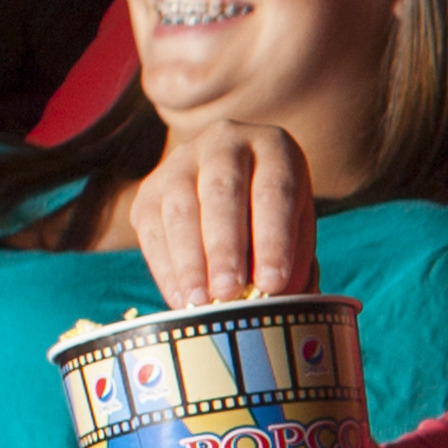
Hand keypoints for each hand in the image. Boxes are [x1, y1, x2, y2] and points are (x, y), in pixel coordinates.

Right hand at [124, 121, 321, 312]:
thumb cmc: (276, 213)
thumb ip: (294, 260)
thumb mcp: (298, 227)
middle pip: (221, 193)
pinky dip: (164, 266)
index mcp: (273, 147)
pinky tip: (179, 296)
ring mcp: (181, 161)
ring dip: (189, 259)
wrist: (236, 180)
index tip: (273, 283)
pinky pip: (151, 226)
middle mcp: (224, 143)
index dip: (274, 240)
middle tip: (229, 292)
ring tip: (201, 300)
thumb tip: (279, 303)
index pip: (274, 192)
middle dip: (224, 247)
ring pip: (180, 207)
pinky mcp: (150, 188)